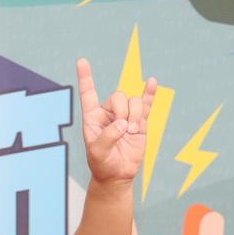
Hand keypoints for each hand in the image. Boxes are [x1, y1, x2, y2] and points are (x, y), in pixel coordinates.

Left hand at [76, 56, 155, 186]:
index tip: (81, 61)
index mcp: (92, 117)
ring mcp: (124, 115)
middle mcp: (108, 112)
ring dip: (135, 117)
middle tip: (122, 130)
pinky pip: (146, 103)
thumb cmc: (101, 163)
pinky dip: (150, 93)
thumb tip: (123, 124)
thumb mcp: (97, 152)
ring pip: (134, 102)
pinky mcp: (139, 121)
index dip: (86, 77)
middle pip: (119, 96)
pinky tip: (152, 82)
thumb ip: (108, 136)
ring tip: (130, 132)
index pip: (88, 93)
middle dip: (122, 112)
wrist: (117, 174)